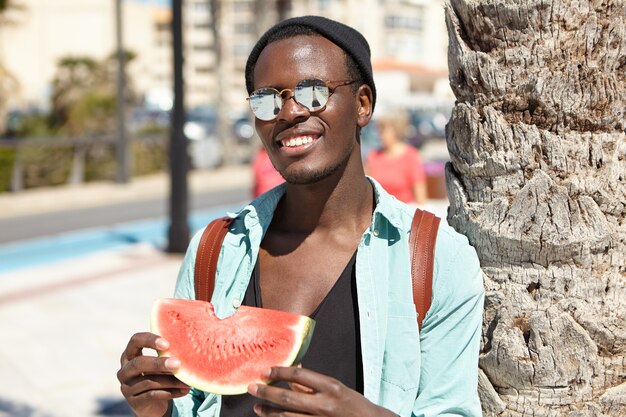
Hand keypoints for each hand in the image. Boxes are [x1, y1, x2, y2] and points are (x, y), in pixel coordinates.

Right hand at [117, 332, 189, 416]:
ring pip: (149, 382)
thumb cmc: (157, 376)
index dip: (150, 340)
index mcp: (130, 355)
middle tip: (177, 364)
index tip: (167, 344)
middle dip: (158, 363)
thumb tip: (187, 346)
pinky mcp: (134, 402)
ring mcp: (127, 387)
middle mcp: (125, 370)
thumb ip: (166, 354)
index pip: (135, 341)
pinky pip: (153, 395)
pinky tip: (184, 390)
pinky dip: (171, 392)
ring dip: (171, 381)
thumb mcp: (160, 365)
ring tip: (187, 381)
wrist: (152, 404)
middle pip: (138, 363)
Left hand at [247, 366, 396, 416]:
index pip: (299, 375)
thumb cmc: (353, 404)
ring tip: (257, 407)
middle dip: (267, 392)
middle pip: (288, 397)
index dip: (279, 372)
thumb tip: (295, 367)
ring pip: (288, 416)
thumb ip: (313, 381)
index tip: (265, 371)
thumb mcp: (336, 387)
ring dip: (269, 411)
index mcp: (330, 387)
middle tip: (252, 387)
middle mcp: (324, 404)